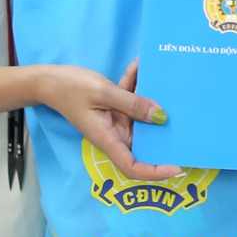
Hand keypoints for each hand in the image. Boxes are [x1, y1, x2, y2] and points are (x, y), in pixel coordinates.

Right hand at [38, 60, 179, 181]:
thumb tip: (162, 117)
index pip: (133, 167)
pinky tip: (139, 65)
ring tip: (163, 79)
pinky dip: (136, 83)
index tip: (177, 167)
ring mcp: (115, 121)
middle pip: (144, 142)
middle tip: (187, 114)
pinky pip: (132, 99)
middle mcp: (114, 134)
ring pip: (142, 116)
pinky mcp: (115, 107)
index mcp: (108, 139)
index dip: (155, 172)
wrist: (49, 80)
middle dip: (164, 129)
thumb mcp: (104, 93)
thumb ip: (132, 103)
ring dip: (150, 98)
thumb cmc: (71, 89)